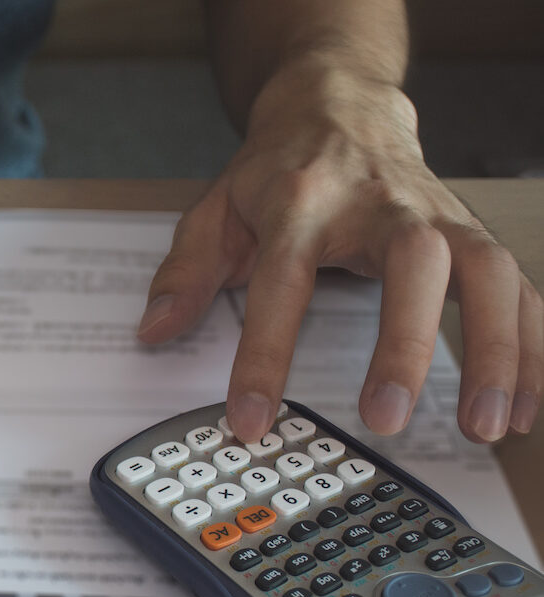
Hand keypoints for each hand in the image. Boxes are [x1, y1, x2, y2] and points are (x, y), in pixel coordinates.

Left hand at [136, 64, 541, 442]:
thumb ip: (184, 271)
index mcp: (300, 203)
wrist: (338, 106)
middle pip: (411, 264)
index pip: (281, 283)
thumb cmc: (278, 170)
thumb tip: (154, 332)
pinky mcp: (472, 233)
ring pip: (486, 273)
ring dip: (495, 351)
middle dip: (404, 343)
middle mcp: (378, 205)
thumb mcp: (214, 209)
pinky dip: (529, 348)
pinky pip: (518, 290)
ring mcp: (436, 216)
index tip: (252, 419)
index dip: (264, 355)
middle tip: (386, 416)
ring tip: (486, 426)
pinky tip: (524, 407)